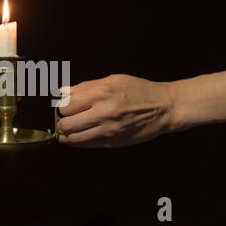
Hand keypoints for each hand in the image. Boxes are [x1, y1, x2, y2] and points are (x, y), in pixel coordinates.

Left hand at [58, 74, 174, 147]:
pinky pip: (85, 145)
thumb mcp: (112, 80)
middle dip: (62, 121)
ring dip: (67, 134)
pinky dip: (77, 141)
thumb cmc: (137, 90)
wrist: (164, 108)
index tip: (65, 106)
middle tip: (67, 118)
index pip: (66, 105)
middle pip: (66, 124)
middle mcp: (102, 113)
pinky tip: (78, 136)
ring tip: (70, 128)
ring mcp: (107, 131)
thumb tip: (62, 92)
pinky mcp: (112, 143)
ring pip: (73, 139)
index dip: (62, 106)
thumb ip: (85, 87)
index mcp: (101, 93)